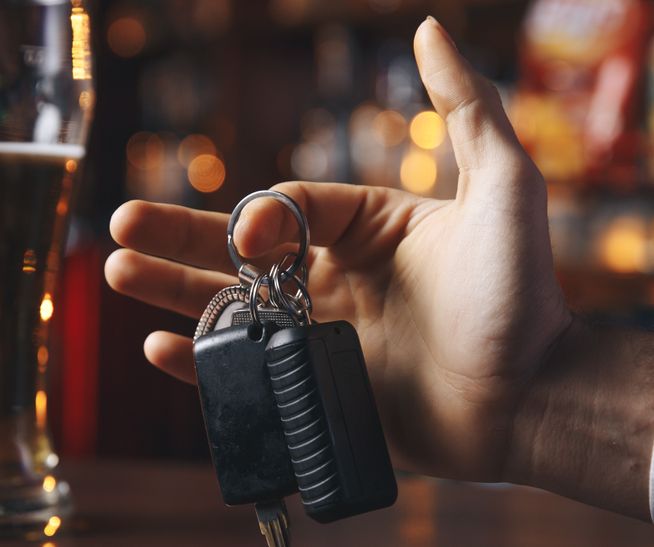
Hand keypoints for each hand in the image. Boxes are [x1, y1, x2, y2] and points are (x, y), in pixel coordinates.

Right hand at [105, 18, 653, 518]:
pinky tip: (160, 347)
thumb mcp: (505, 189)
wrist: (536, 401)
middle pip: (240, 254)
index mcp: (368, 229)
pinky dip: (203, 365)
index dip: (260, 217)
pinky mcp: (321, 393)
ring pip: (232, 312)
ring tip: (116, 274)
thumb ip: (468, 109)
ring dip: (172, 293)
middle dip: (178, 238)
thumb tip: (428, 28)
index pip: (290, 208)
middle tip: (120, 227)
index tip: (248, 237)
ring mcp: (325, 340)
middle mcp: (338, 280)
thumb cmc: (524, 297)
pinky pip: (250, 376)